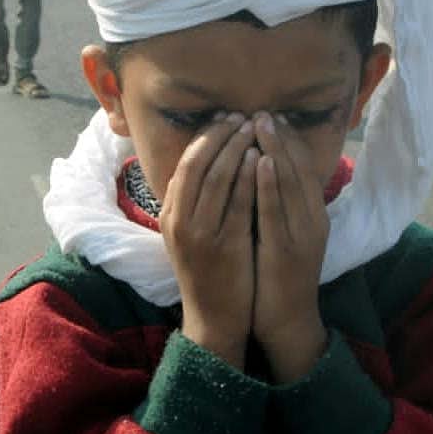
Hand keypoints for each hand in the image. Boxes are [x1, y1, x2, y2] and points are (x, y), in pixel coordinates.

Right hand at [160, 114, 257, 368]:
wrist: (213, 318)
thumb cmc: (207, 273)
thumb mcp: (188, 235)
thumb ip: (191, 202)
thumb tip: (202, 162)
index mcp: (170, 216)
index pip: (185, 164)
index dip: (206, 137)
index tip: (225, 118)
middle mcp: (180, 222)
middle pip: (198, 165)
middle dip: (221, 135)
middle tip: (242, 115)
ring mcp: (201, 234)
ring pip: (217, 180)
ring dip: (236, 149)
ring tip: (254, 127)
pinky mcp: (224, 247)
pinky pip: (238, 204)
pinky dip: (249, 178)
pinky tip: (262, 160)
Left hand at [252, 113, 328, 383]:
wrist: (289, 322)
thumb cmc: (280, 277)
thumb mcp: (286, 235)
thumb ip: (281, 206)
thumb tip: (266, 173)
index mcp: (313, 215)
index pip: (303, 169)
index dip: (288, 141)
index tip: (271, 116)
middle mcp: (312, 220)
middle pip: (298, 170)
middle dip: (280, 138)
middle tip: (262, 111)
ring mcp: (301, 235)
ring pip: (290, 185)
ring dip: (276, 151)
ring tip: (261, 124)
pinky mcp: (285, 250)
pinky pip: (276, 212)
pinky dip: (270, 185)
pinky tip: (261, 163)